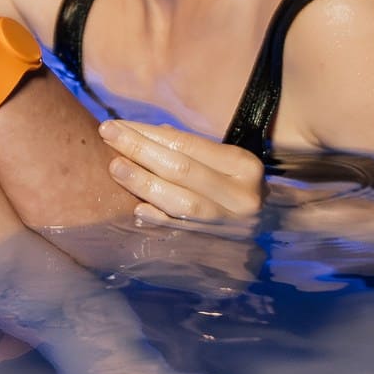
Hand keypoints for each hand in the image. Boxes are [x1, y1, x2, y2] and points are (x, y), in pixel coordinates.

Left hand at [102, 121, 267, 235]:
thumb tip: (149, 132)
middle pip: (182, 169)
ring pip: (181, 203)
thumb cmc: (232, 189)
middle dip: (140, 149)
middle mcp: (242, 196)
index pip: (187, 144)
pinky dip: (158, 220)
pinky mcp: (217, 248)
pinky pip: (181, 233)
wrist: (266, 234)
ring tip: (115, 167)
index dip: (148, 133)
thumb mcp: (222, 165)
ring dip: (143, 183)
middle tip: (107, 135)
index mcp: (244, 166)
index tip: (116, 124)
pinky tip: (135, 209)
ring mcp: (230, 225)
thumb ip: (190, 150)